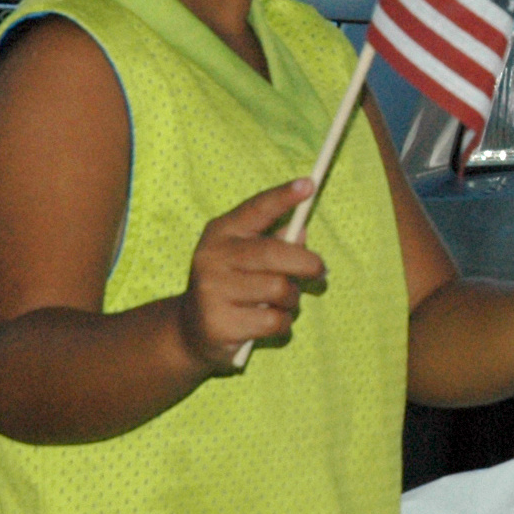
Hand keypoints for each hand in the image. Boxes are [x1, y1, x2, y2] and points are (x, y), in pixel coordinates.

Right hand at [176, 179, 326, 371]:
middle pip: (275, 254)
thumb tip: (302, 232)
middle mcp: (212, 258)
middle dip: (308, 263)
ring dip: (292, 298)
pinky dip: (282, 322)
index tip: (309, 184)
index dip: (283, 196)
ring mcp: (212, 291)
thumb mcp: (247, 256)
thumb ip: (276, 241)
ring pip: (279, 289)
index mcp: (221, 232)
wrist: (192, 329)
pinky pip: (274, 320)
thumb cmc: (232, 283)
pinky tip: (269, 321)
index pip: (256, 208)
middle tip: (320, 271)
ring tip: (282, 301)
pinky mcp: (220, 324)